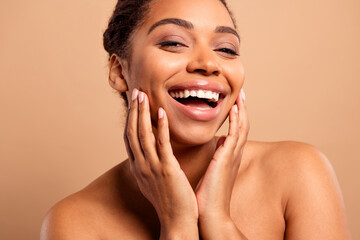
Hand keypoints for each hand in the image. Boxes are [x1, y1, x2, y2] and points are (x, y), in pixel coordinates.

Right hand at [124, 88, 198, 237]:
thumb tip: (150, 153)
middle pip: (132, 133)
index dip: (130, 119)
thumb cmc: (168, 200)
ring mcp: (152, 168)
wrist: (177, 221)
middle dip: (133, 111)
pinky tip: (160, 113)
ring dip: (142, 113)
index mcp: (138, 168)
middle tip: (135, 92)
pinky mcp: (167, 170)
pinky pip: (162, 144)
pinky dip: (160, 127)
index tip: (133, 104)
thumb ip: (149, 165)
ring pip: (143, 135)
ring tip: (143, 95)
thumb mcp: (153, 181)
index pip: (129, 139)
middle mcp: (141, 166)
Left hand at [195, 89, 248, 223]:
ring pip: (241, 127)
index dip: (237, 116)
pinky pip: (234, 135)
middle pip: (242, 126)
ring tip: (239, 94)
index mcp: (230, 156)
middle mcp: (235, 154)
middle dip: (242, 109)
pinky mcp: (227, 159)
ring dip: (241, 110)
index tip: (234, 102)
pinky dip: (235, 121)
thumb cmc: (208, 194)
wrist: (211, 213)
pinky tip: (233, 109)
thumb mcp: (214, 169)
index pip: (236, 131)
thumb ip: (218, 154)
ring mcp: (233, 156)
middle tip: (240, 92)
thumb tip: (218, 141)